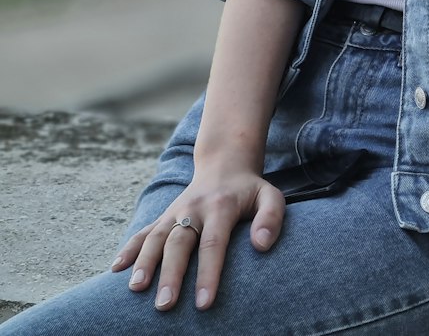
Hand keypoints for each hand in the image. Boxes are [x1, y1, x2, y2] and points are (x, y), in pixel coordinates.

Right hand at [109, 160, 285, 312]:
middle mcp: (194, 208)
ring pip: (156, 236)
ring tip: (135, 289)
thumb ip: (271, 217)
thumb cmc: (250, 190)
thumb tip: (261, 246)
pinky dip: (129, 248)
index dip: (208, 274)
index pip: (214, 243)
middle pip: (179, 242)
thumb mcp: (270, 196)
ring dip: (144, 262)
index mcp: (221, 206)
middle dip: (171, 274)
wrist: (225, 164)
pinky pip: (144, 231)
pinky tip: (116, 269)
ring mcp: (175, 211)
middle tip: (165, 305)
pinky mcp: (164, 216)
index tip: (203, 304)